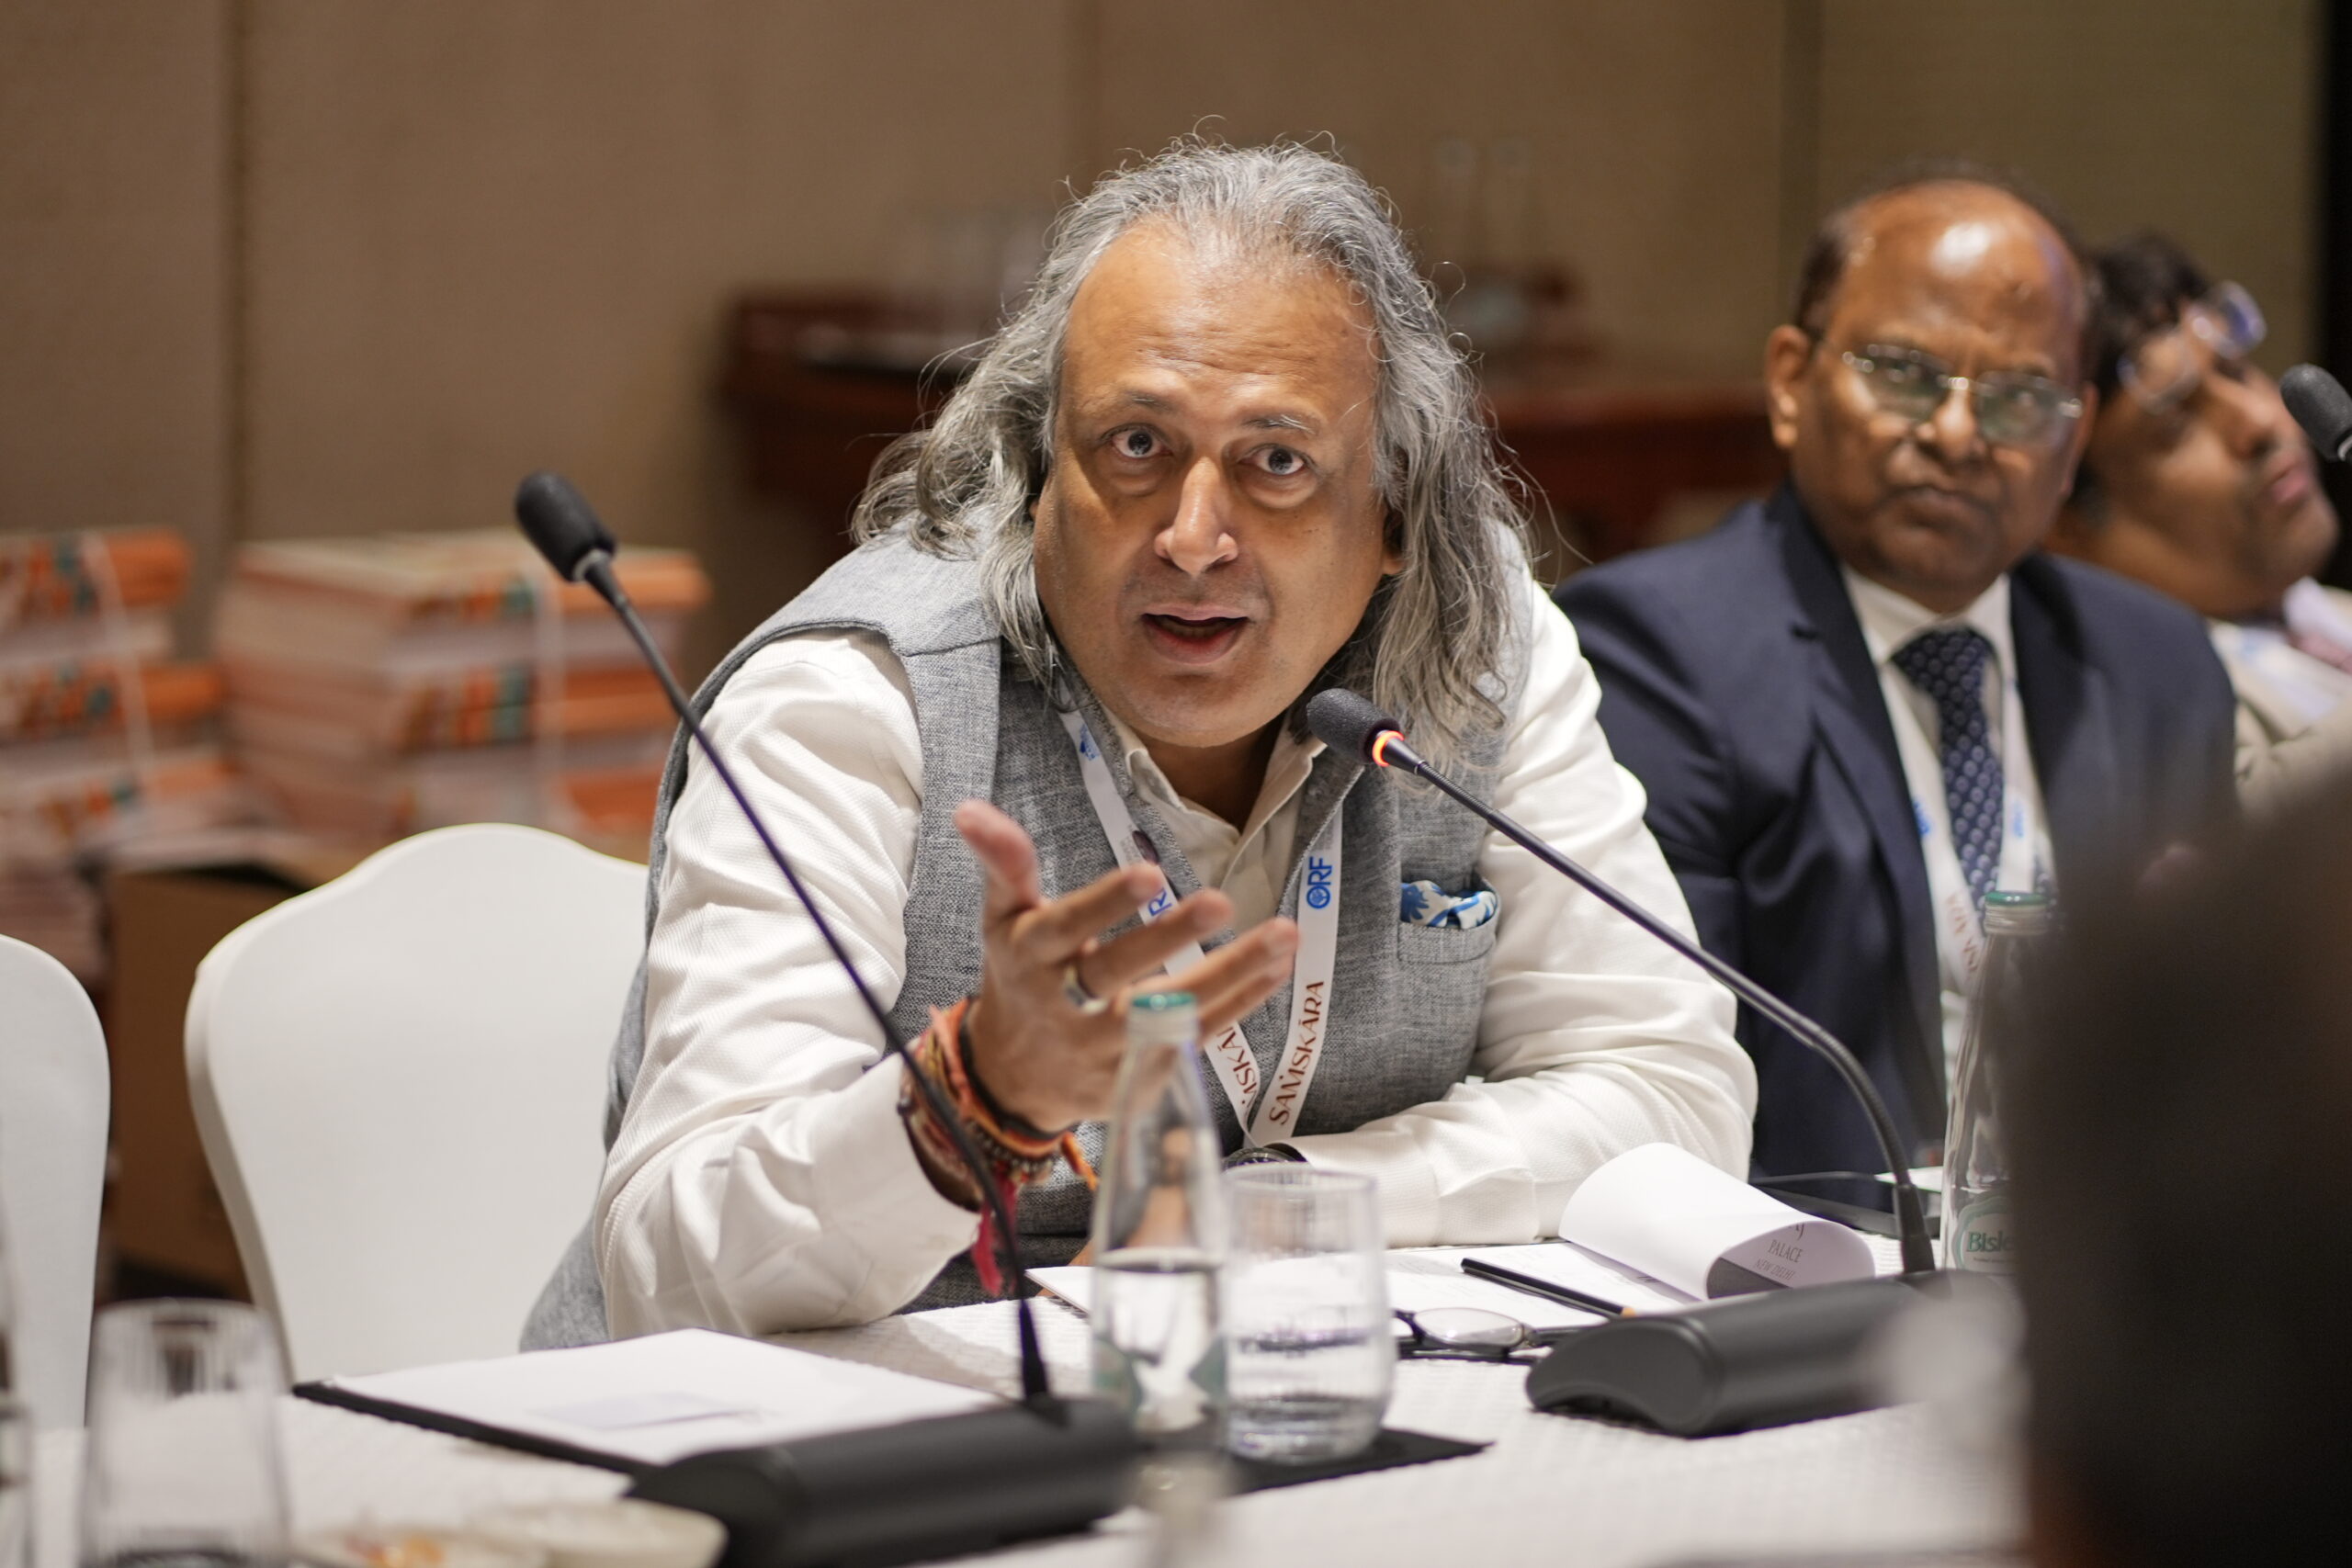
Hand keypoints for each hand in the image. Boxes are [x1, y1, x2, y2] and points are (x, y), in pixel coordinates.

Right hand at [954, 799, 1297, 1131]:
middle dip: (1169, 940)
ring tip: (1281, 935)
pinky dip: (1240, 1004)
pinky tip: (1277, 967)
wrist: (1016, 1078)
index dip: (1104, 905)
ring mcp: (1105, 1054)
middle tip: (1220, 901)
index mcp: (1029, 962)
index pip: (1065, 931)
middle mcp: (1065, 1010)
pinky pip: (1197, 1040)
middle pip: (1119, 976)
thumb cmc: (1020, 979)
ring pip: (1169, 1015)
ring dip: (1230, 975)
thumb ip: (1004, 866)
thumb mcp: (1004, 920)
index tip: (1149, 874)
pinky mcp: (1140, 1081)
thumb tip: (972, 809)